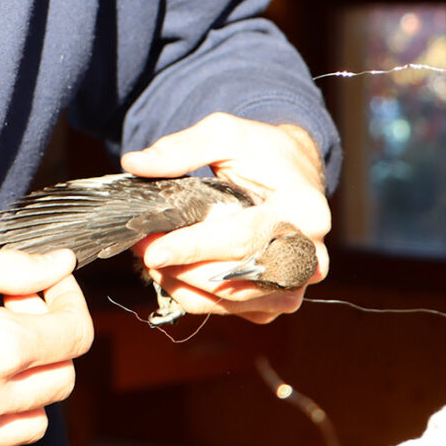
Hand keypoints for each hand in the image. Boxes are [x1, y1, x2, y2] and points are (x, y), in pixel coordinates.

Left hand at [120, 113, 330, 323]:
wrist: (295, 176)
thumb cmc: (263, 154)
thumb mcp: (227, 134)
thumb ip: (183, 148)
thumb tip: (135, 163)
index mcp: (305, 211)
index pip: (243, 239)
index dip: (195, 248)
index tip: (154, 251)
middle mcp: (310, 254)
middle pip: (236, 278)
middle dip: (182, 268)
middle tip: (143, 249)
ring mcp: (296, 282)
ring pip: (231, 301)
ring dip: (183, 285)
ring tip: (152, 259)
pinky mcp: (278, 299)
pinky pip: (232, 311)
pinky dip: (196, 296)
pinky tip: (175, 273)